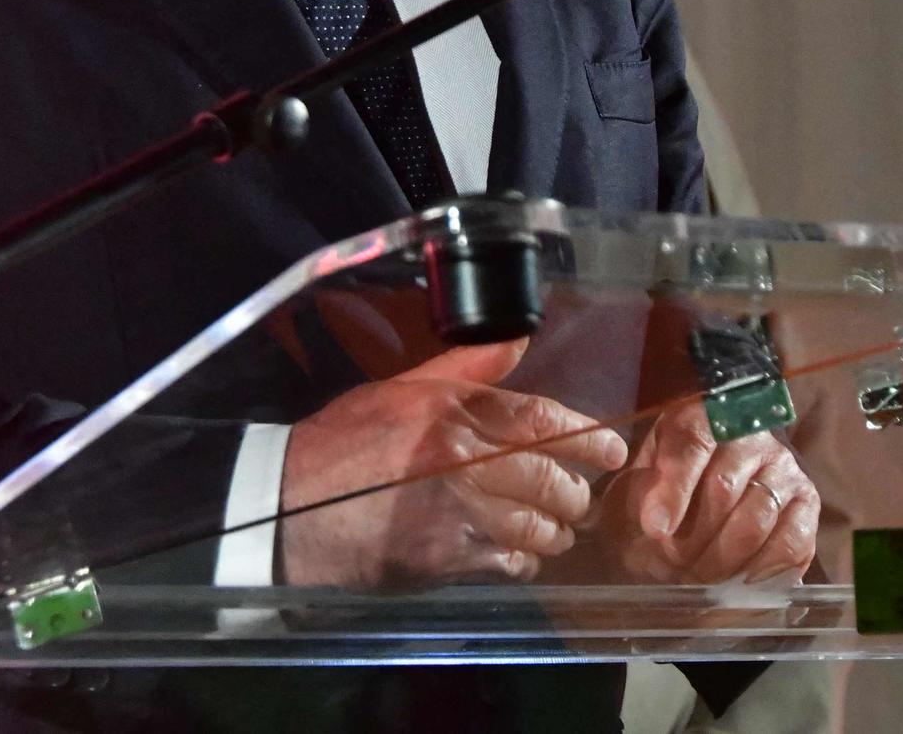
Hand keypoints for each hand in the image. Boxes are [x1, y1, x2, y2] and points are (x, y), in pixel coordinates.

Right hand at [276, 339, 628, 589]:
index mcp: (453, 412)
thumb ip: (465, 369)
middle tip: (578, 500)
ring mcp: (455, 513)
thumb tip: (517, 339)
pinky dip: (520, 561)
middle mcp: (462, 460)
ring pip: (535, 526)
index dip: (586, 436)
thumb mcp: (401, 390)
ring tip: (554, 531)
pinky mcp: (444, 559)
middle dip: (574, 493)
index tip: (612, 451)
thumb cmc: (343, 443)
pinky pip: (506, 563)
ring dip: (553, 532)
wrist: (290, 508)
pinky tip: (517, 556)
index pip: (540, 419)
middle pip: (548, 477)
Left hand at [592, 400, 819, 586]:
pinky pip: (791, 542)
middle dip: (693, 538)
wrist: (706, 496)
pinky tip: (737, 582)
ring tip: (698, 578)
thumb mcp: (640, 483)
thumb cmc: (665, 491)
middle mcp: (749, 436)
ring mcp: (784, 468)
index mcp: (702, 416)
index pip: (692, 443)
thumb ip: (640, 496)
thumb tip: (656, 525)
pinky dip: (761, 570)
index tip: (655, 529)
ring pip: (757, 518)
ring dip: (723, 559)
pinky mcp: (807, 503)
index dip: (673, 489)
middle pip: (724, 487)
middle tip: (672, 567)